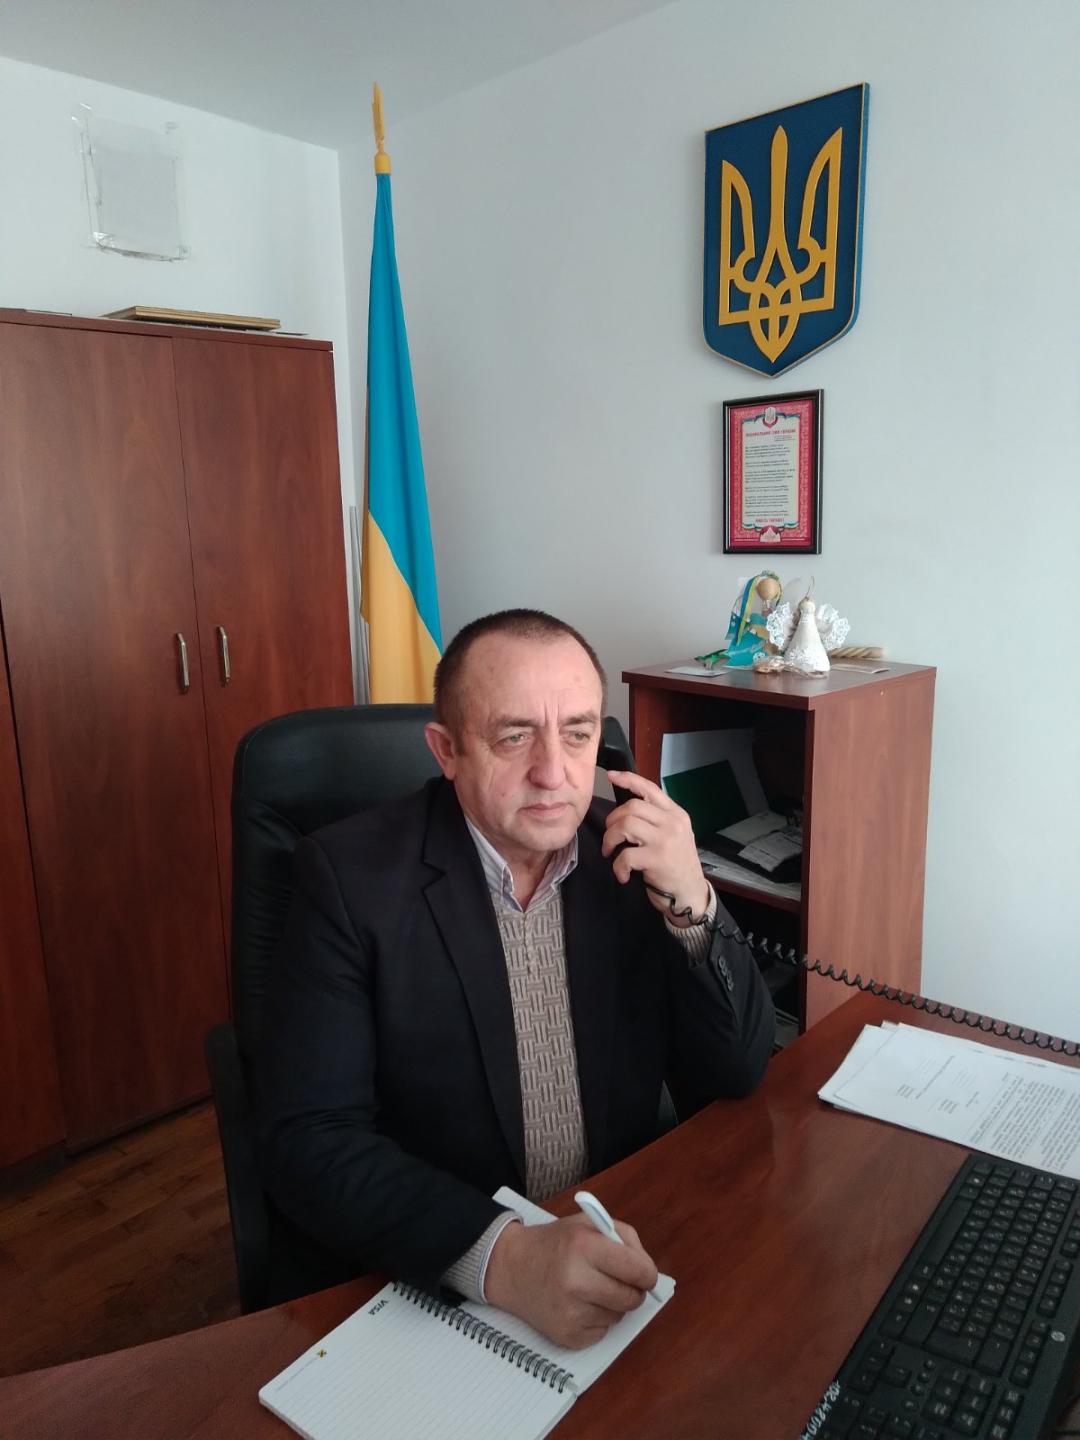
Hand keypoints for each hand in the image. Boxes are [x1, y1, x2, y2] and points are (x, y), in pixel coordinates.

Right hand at [484, 1212, 657, 1349]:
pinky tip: (578, 1305)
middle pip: (632, 1298)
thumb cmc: (555, 1243)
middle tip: (622, 1283)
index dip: (648, 1274)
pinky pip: (602, 1332)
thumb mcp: (587, 1224)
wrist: (511, 1267)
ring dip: (612, 1305)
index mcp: (584, 1247)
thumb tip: (648, 1271)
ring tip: (590, 1289)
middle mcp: (577, 1282)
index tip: (647, 1275)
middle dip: (634, 1291)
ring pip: (618, 1316)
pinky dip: (597, 1320)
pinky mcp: (567, 1336)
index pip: (637, 1270)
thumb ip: (623, 1239)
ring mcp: (571, 1313)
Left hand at [602, 771, 711, 926]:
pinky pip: (624, 855)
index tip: (611, 775)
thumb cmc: (677, 864)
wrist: (690, 894)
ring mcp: (665, 840)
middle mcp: (672, 823)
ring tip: (610, 852)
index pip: (650, 788)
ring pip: (625, 825)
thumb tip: (627, 809)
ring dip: (610, 840)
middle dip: (612, 821)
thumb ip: (657, 819)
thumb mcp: (674, 835)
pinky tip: (622, 875)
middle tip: (610, 837)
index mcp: (676, 814)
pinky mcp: (656, 859)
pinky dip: (617, 866)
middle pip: (632, 807)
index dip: (628, 779)